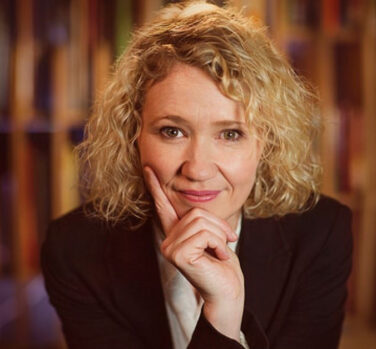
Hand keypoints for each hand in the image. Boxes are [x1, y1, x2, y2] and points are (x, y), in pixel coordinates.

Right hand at [144, 166, 244, 340]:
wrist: (228, 289)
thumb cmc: (222, 263)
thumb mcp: (213, 235)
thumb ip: (201, 221)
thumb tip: (197, 210)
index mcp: (176, 233)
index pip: (162, 205)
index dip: (155, 186)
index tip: (148, 168)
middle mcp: (168, 239)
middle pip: (195, 212)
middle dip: (218, 225)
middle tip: (225, 242)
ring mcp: (170, 247)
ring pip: (201, 221)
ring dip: (220, 235)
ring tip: (220, 252)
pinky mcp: (178, 254)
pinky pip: (205, 233)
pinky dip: (219, 243)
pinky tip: (218, 257)